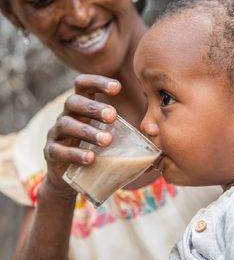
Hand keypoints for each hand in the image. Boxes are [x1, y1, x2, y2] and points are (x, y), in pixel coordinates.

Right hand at [43, 74, 120, 197]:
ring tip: (107, 140)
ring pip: (66, 124)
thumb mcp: (107, 134)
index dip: (98, 82)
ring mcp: (56, 134)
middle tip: (113, 116)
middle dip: (94, 107)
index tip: (117, 88)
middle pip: (74, 102)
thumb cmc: (94, 149)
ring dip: (87, 131)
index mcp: (81, 106)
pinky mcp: (51, 153)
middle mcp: (66, 115)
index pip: (83, 85)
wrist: (68, 177)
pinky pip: (59, 151)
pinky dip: (75, 154)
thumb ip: (125, 130)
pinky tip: (90, 158)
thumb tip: (156, 132)